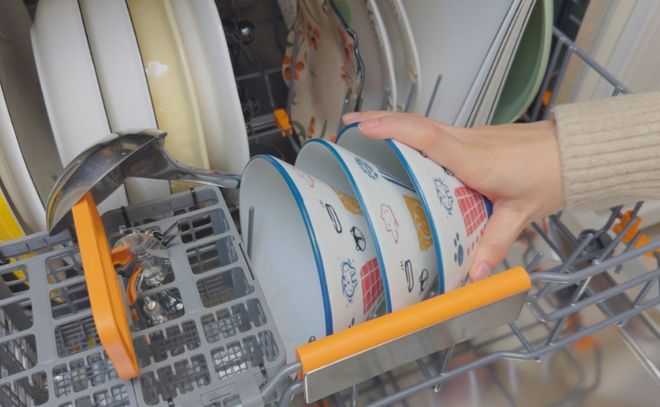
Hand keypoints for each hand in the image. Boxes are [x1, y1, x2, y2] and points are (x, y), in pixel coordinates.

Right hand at [343, 111, 563, 280]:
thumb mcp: (520, 214)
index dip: (398, 131)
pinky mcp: (471, 137)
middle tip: (348, 122)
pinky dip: (408, 128)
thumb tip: (474, 275)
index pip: (432, 139)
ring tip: (360, 124)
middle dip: (381, 118)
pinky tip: (395, 135)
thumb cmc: (548, 176)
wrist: (572, 152)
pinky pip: (433, 128)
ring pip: (424, 121)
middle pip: (419, 123)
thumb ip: (494, 244)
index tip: (367, 127)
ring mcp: (469, 135)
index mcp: (477, 160)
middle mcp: (468, 142)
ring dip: (391, 119)